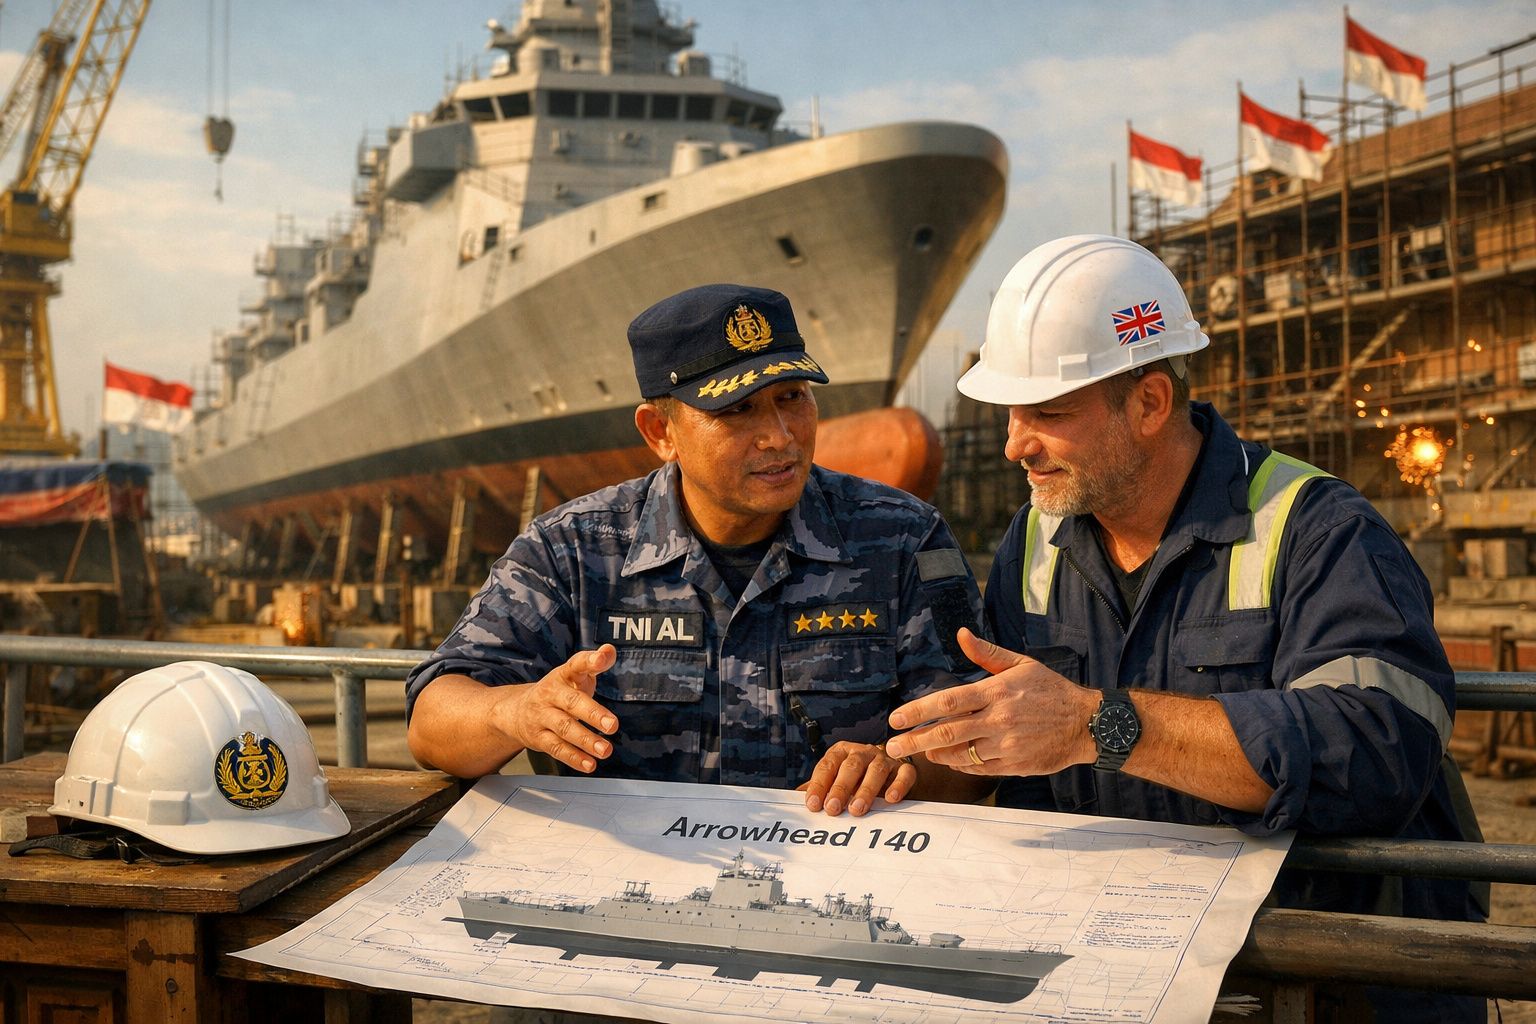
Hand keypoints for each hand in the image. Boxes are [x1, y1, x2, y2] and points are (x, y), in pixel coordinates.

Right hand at [491, 645, 618, 772]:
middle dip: (592, 714)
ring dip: (586, 740)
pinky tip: (589, 764)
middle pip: (571, 703)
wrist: (516, 710)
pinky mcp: (538, 738)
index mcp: (562, 675)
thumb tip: (610, 650)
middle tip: (612, 725)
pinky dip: (574, 757)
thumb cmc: (556, 692)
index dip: (589, 661)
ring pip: (564, 728)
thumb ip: (594, 664)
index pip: (575, 664)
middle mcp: (550, 694)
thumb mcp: (574, 675)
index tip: (601, 660)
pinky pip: (556, 749)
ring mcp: (542, 717)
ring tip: (605, 749)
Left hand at [799, 741, 916, 815]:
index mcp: (842, 752)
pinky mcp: (904, 768)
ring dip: (866, 790)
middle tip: (833, 808)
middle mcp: (863, 752)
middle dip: (840, 788)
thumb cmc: (856, 777)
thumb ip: (818, 787)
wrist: (891, 770)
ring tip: (857, 810)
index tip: (813, 804)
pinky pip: (904, 774)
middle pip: (851, 766)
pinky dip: (898, 785)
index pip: (827, 765)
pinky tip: (891, 799)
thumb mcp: (835, 779)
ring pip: (876, 770)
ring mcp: (884, 759)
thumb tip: (793, 797)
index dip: (819, 784)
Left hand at [883, 629, 1097, 774]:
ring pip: (959, 754)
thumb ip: (987, 654)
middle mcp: (998, 720)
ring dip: (935, 754)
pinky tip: (949, 759)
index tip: (896, 719)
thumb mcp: (1021, 665)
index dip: (918, 711)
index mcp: (996, 692)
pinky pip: (978, 769)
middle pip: (946, 733)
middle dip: (914, 742)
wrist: (1087, 723)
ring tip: (920, 751)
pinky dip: (960, 765)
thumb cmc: (1051, 690)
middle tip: (891, 746)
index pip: (948, 701)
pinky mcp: (1014, 766)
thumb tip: (961, 634)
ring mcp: (1005, 746)